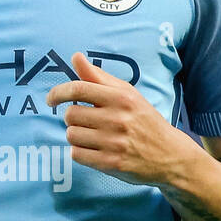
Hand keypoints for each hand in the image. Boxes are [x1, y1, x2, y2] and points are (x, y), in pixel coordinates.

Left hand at [46, 51, 193, 185]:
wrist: (169, 154)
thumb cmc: (144, 120)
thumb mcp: (127, 94)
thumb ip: (98, 76)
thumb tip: (75, 56)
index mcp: (121, 98)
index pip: (78, 89)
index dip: (58, 93)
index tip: (51, 100)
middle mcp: (117, 119)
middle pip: (70, 115)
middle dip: (73, 118)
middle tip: (87, 122)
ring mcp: (114, 143)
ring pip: (71, 135)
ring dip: (76, 136)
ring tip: (93, 136)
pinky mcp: (111, 164)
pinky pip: (76, 155)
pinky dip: (80, 152)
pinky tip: (95, 149)